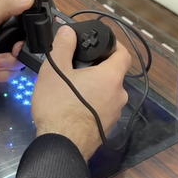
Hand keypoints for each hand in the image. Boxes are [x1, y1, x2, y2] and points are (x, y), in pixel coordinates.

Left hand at [0, 0, 34, 80]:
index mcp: (2, 20)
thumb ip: (8, 6)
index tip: (20, 44)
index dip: (28, 37)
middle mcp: (2, 36)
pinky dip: (0, 75)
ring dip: (7, 67)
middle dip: (16, 56)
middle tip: (2, 56)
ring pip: (17, 64)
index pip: (26, 27)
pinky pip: (6, 74)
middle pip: (24, 49)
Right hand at [31, 25, 131, 160]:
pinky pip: (101, 109)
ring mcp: (114, 114)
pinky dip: (91, 104)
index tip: (100, 44)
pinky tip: (72, 107)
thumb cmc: (59, 105)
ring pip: (106, 93)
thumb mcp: (54, 70)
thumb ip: (63, 47)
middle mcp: (119, 95)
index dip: (114, 45)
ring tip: (71, 89)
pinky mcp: (105, 129)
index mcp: (111, 77)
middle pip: (113, 75)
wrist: (61, 145)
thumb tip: (69, 32)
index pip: (123, 54)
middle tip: (76, 67)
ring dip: (93, 88)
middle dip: (97, 69)